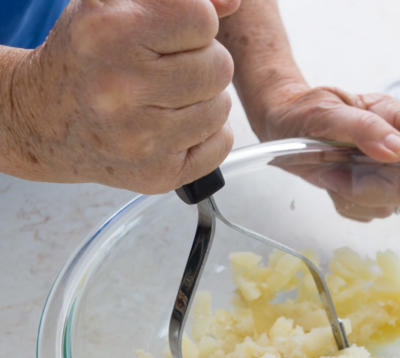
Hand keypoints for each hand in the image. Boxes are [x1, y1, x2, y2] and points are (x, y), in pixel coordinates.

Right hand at [8, 0, 240, 192]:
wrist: (43, 120)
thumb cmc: (86, 57)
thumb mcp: (114, 3)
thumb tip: (233, 2)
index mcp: (107, 34)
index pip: (201, 19)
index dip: (193, 23)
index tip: (168, 34)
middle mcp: (120, 90)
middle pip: (219, 66)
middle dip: (201, 61)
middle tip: (165, 68)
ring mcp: (140, 140)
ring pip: (222, 107)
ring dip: (203, 99)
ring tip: (165, 97)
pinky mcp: (157, 175)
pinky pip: (220, 144)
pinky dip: (205, 134)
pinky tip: (171, 126)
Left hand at [258, 85, 399, 210]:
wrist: (280, 124)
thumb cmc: (302, 110)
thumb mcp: (326, 112)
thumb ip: (364, 128)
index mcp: (393, 118)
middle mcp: (394, 144)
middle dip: (370, 187)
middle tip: (338, 168)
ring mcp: (381, 168)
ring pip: (387, 203)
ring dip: (354, 196)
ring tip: (332, 171)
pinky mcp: (367, 188)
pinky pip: (367, 211)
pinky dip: (346, 203)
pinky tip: (333, 182)